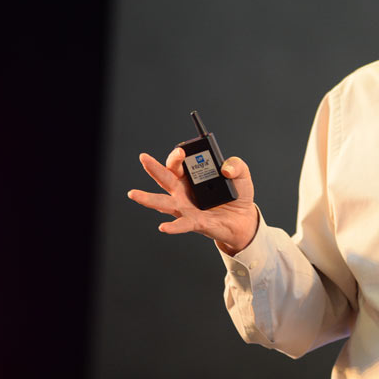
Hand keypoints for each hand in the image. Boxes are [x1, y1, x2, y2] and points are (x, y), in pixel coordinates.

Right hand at [129, 148, 258, 254]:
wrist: (244, 218)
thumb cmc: (237, 194)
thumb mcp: (241, 174)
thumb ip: (236, 165)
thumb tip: (225, 169)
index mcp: (192, 176)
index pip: (178, 163)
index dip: (178, 155)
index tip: (183, 151)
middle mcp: (184, 191)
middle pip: (165, 178)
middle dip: (154, 168)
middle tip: (144, 158)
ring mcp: (186, 208)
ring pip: (164, 202)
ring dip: (148, 198)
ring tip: (133, 194)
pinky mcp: (195, 222)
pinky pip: (182, 224)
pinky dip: (172, 226)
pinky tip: (163, 227)